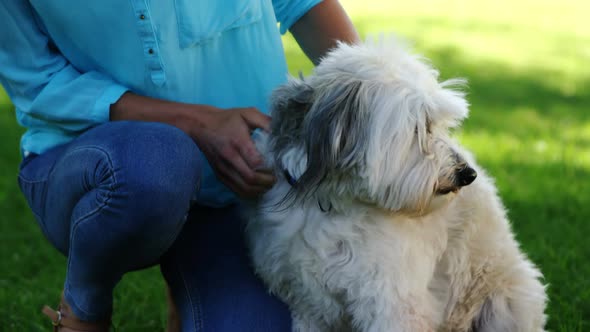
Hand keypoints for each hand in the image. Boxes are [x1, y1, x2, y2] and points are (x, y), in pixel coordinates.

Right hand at [109, 93, 275, 197]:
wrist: (200, 126)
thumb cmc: (227, 119)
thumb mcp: (247, 113)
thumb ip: (266, 121)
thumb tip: (282, 132)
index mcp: (238, 142)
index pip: (256, 162)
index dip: (270, 167)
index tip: (278, 166)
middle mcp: (229, 158)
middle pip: (250, 179)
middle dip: (267, 182)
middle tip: (276, 178)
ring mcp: (223, 169)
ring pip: (243, 188)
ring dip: (259, 190)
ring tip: (268, 184)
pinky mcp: (220, 175)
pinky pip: (236, 190)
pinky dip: (249, 193)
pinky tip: (257, 187)